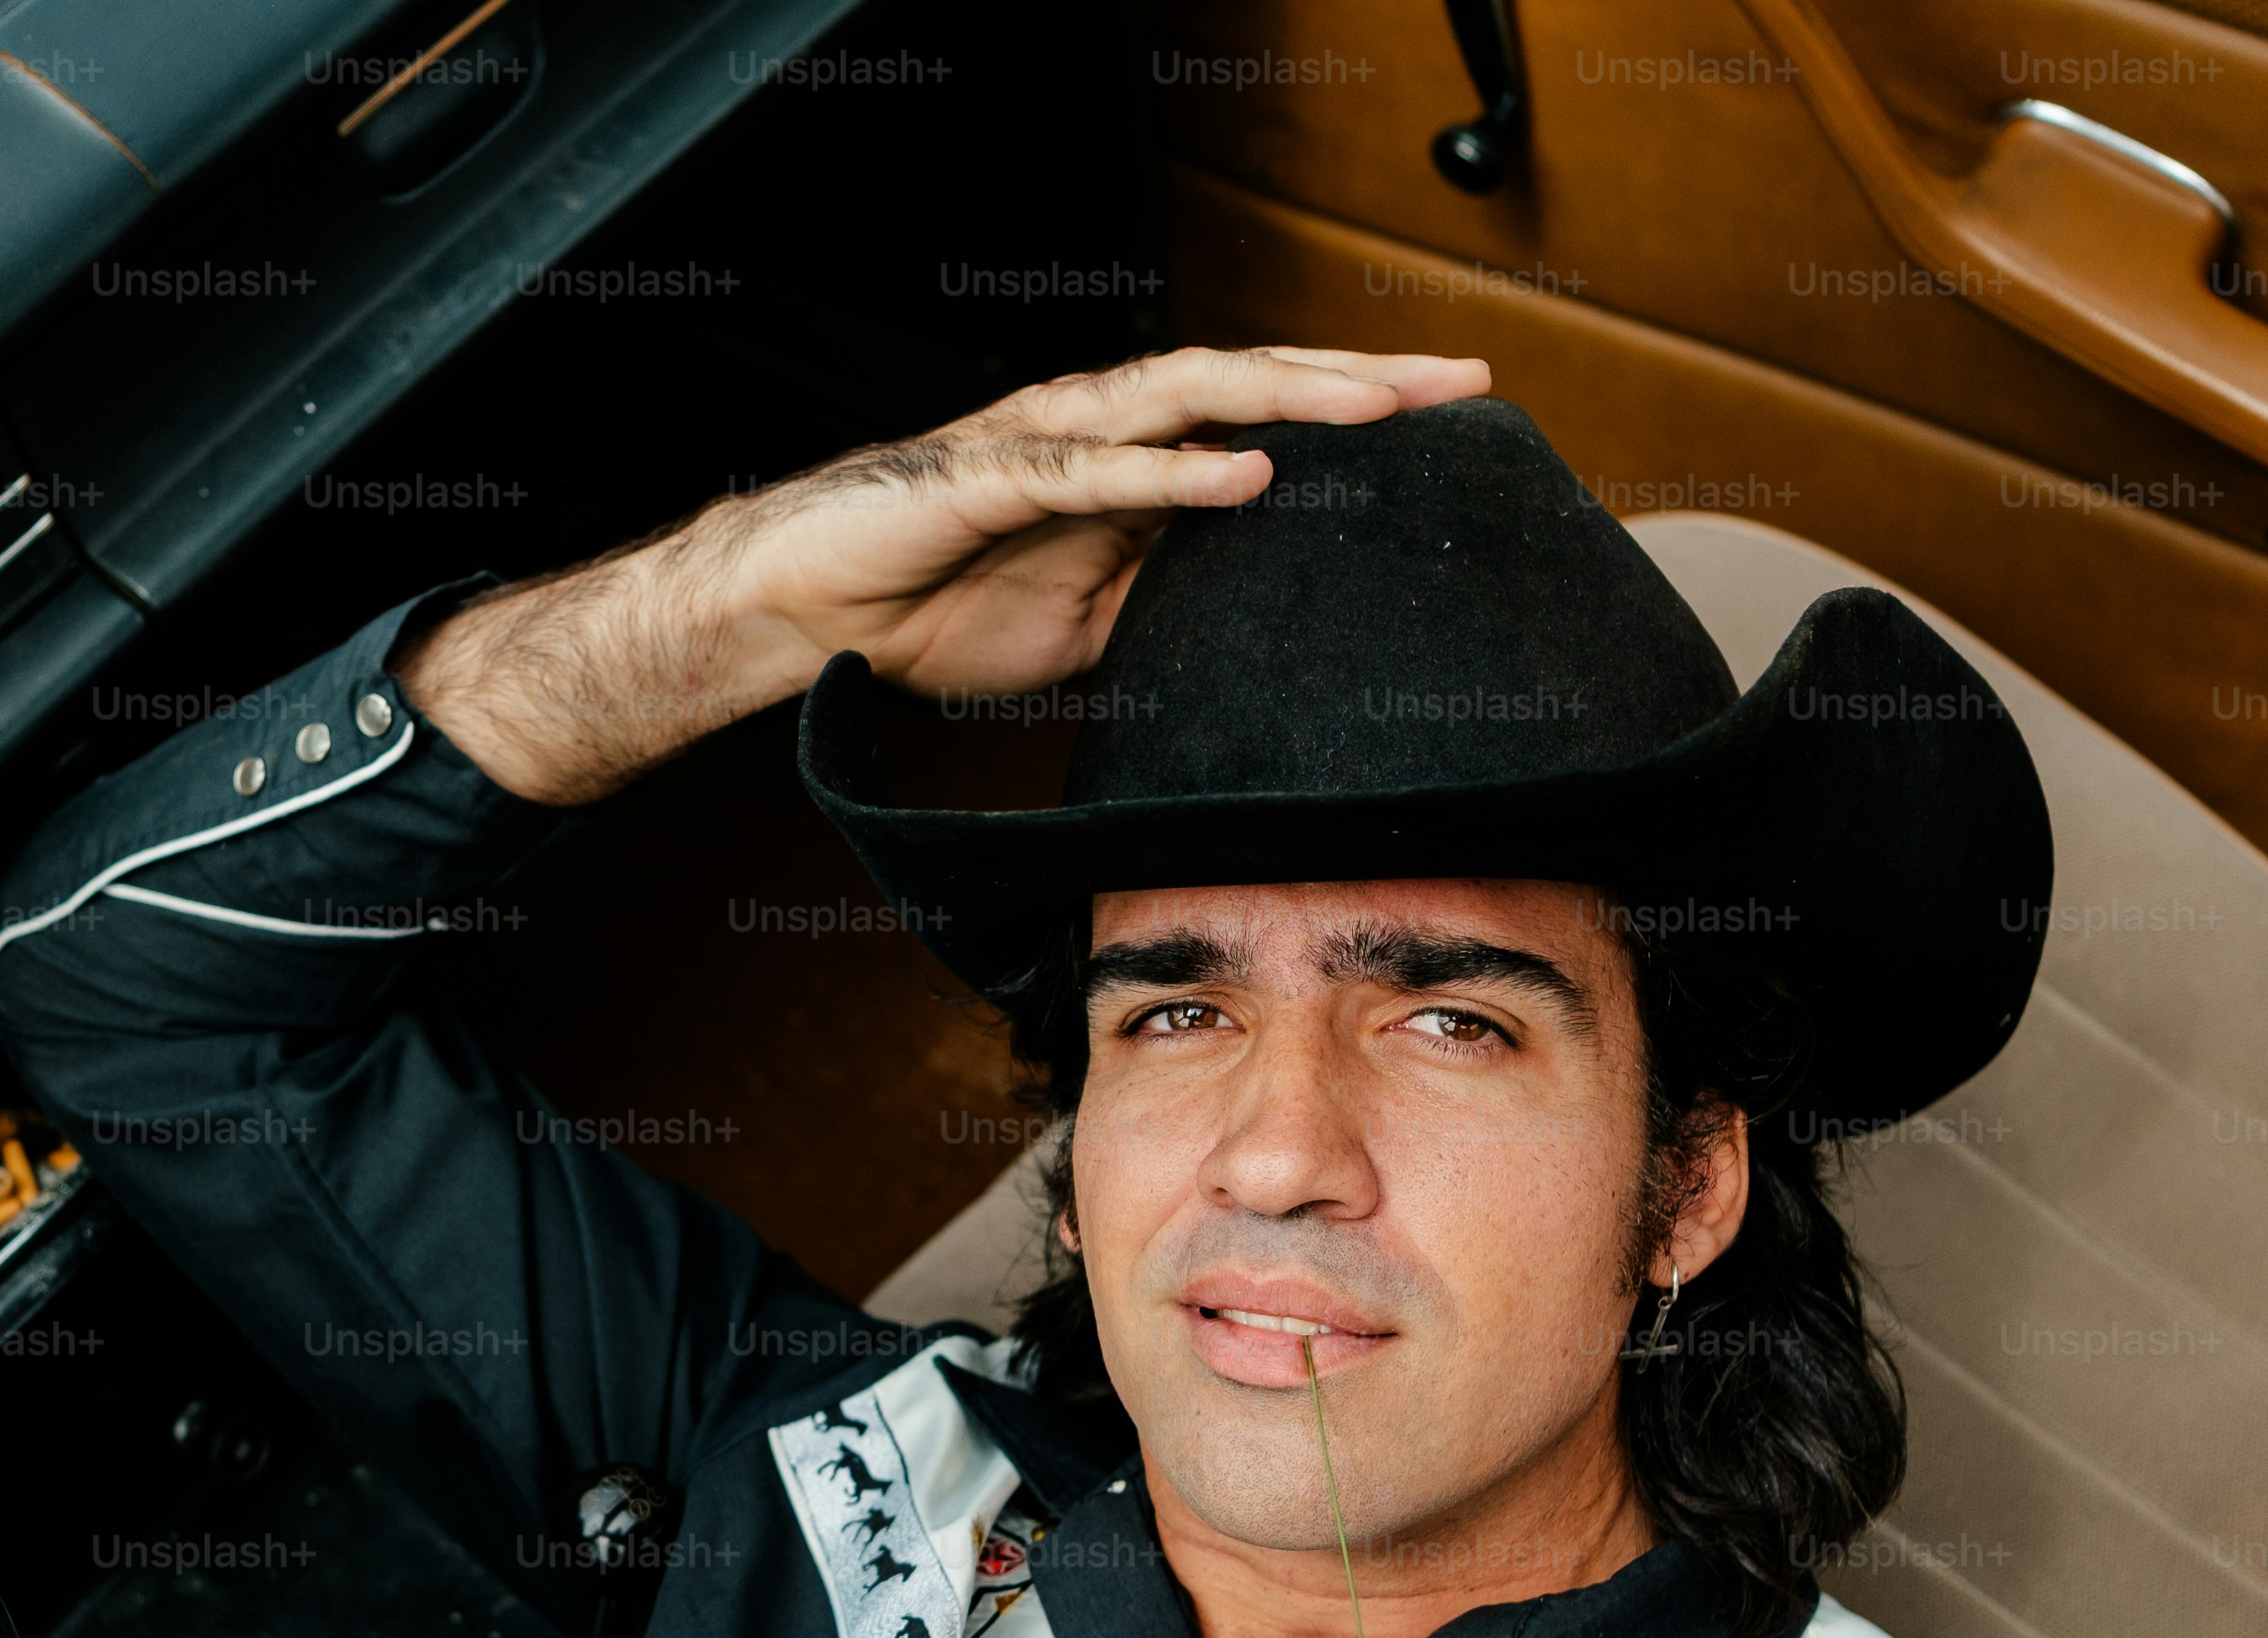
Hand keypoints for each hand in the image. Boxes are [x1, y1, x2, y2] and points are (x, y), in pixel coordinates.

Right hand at [391, 345, 1489, 805]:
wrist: (806, 607)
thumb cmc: (936, 606)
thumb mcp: (1089, 624)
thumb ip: (1171, 602)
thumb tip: (1265, 626)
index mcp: (1128, 458)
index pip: (1264, 417)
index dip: (1357, 411)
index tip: (1457, 420)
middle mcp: (1097, 427)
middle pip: (1249, 385)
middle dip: (1358, 382)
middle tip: (1461, 381)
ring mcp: (1043, 442)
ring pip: (1184, 398)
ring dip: (1286, 400)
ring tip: (1378, 409)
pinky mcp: (986, 476)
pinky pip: (1089, 468)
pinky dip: (1168, 472)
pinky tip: (1244, 475)